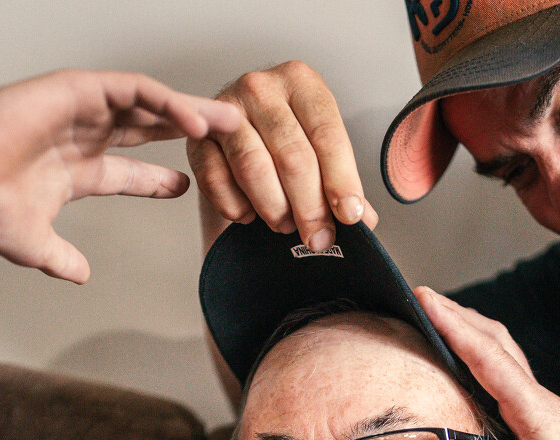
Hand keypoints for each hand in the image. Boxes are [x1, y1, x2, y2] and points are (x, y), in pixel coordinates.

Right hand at [0, 69, 242, 282]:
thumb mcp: (34, 244)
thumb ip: (60, 258)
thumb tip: (79, 275)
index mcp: (76, 170)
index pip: (130, 171)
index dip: (161, 179)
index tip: (190, 186)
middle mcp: (82, 136)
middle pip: (149, 130)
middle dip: (190, 134)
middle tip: (231, 140)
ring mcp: (80, 110)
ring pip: (148, 105)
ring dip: (189, 111)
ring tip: (228, 120)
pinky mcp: (75, 89)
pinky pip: (132, 90)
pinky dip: (164, 100)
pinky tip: (191, 116)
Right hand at [188, 61, 378, 253]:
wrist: (237, 133)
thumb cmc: (285, 140)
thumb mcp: (319, 150)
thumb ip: (342, 182)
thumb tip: (363, 221)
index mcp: (301, 81)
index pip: (327, 135)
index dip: (341, 181)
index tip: (349, 216)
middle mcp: (261, 88)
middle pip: (292, 156)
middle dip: (310, 206)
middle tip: (318, 237)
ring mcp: (224, 110)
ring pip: (254, 169)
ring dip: (274, 208)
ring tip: (285, 224)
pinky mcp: (197, 139)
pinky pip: (217, 181)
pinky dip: (236, 207)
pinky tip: (249, 214)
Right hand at [415, 287, 559, 439]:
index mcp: (537, 412)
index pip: (490, 359)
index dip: (454, 328)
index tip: (425, 299)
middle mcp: (538, 400)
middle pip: (497, 342)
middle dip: (457, 315)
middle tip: (419, 294)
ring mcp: (540, 406)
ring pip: (503, 353)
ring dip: (469, 329)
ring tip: (434, 316)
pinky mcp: (537, 417)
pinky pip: (504, 374)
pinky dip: (479, 355)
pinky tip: (463, 362)